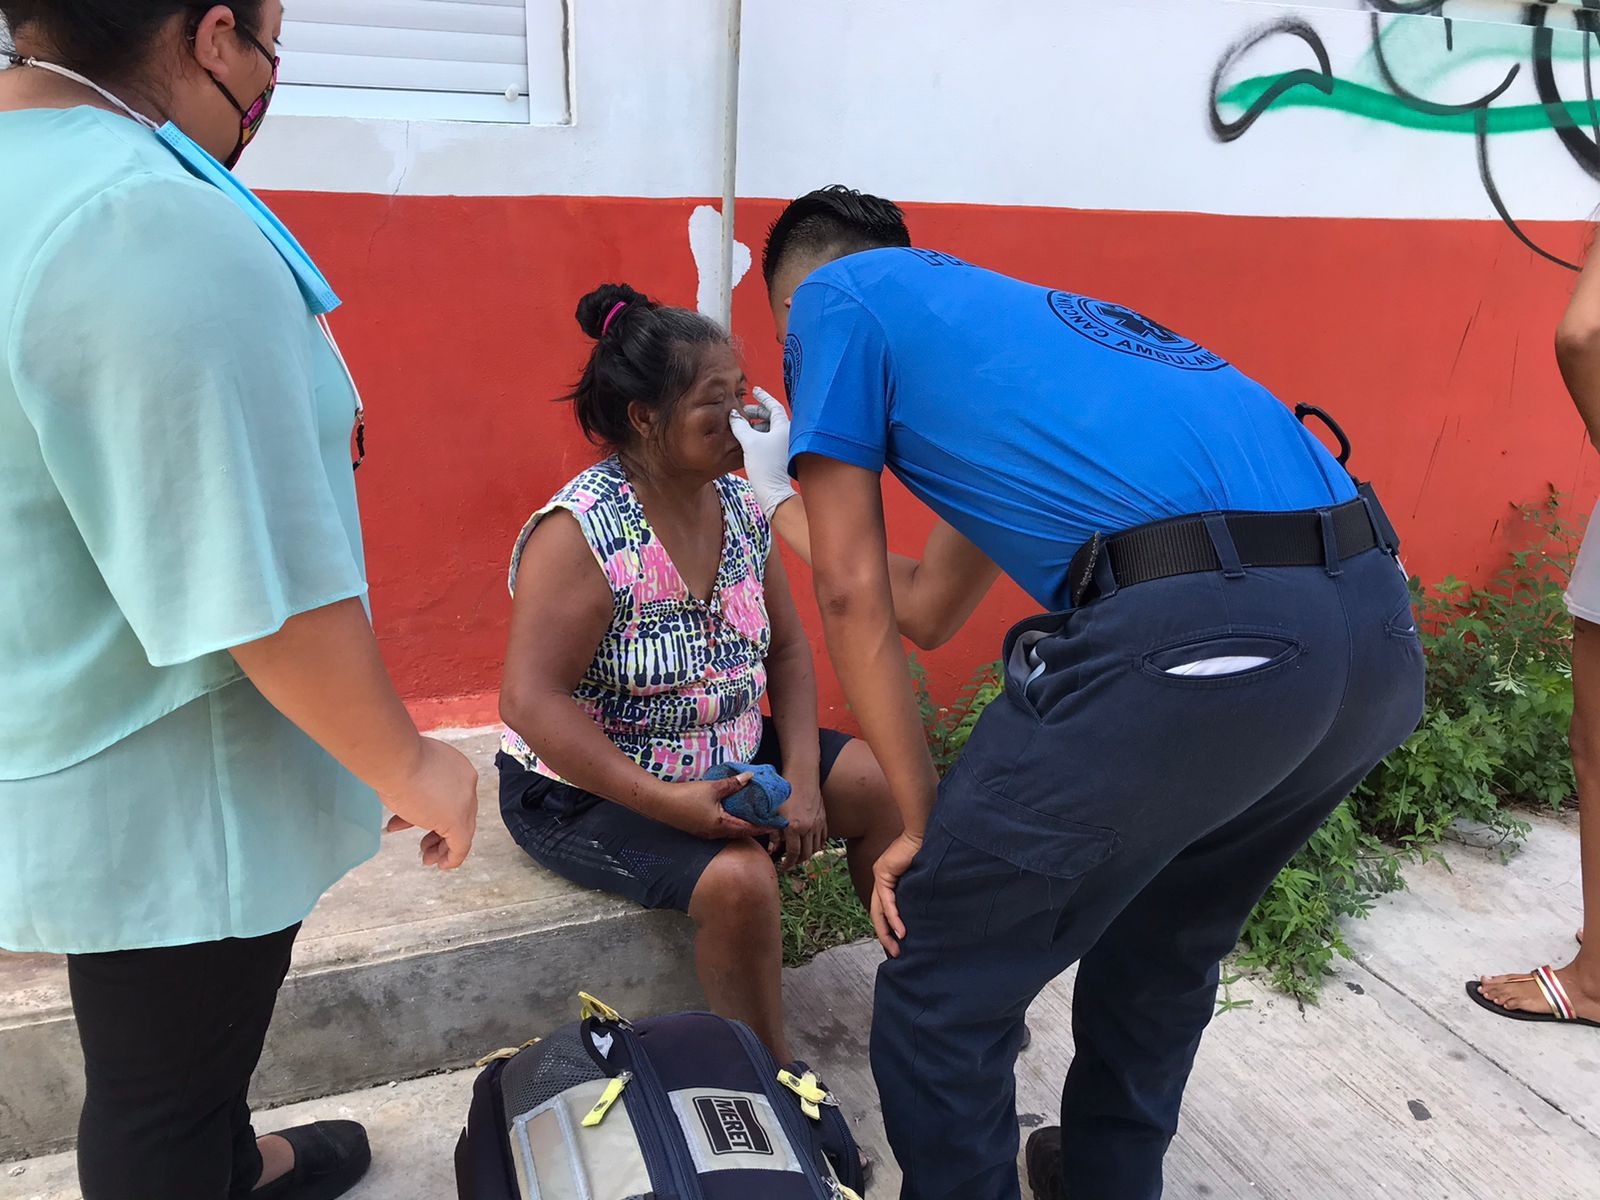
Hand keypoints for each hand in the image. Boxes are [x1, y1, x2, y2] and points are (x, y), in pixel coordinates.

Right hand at [382, 737, 478, 868]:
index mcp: (458, 769)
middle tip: (426, 847)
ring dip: (442, 846)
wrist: (395, 759)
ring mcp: (464, 803)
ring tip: (427, 858)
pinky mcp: (456, 821)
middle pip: (459, 814)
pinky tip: (442, 865)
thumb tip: (408, 797)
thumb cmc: (395, 761)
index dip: (437, 814)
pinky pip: (461, 844)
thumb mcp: (411, 772)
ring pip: (461, 831)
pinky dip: (453, 857)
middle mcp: (466, 784)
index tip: (422, 824)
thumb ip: (417, 785)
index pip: (453, 796)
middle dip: (440, 834)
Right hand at [652, 773, 766, 839]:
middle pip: (740, 832)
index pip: (748, 828)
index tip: (776, 823)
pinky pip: (720, 828)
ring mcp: (706, 833)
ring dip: (742, 825)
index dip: (763, 826)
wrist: (660, 803)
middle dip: (754, 826)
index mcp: (722, 825)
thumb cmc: (687, 797)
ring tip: (753, 816)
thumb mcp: (712, 788)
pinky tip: (732, 814)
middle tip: (767, 819)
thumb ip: (733, 783)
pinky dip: (731, 822)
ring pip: (730, 831)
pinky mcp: (699, 829)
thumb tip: (750, 777)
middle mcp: (716, 833)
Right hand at [729, 387, 797, 520]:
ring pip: (769, 428)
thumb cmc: (765, 466)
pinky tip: (746, 438)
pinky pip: (768, 439)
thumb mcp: (749, 442)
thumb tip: (733, 416)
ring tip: (742, 425)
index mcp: (784, 427)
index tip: (755, 391)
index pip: (774, 406)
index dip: (764, 397)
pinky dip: (757, 435)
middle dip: (757, 412)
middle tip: (742, 411)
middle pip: (772, 416)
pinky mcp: (778, 456)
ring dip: (756, 424)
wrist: (773, 492)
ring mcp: (783, 446)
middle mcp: (786, 435)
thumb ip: (740, 426)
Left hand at [775, 781, 825, 869]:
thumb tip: (773, 850)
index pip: (793, 854)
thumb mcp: (773, 812)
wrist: (801, 774)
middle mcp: (808, 828)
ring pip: (816, 848)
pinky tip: (810, 843)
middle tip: (790, 862)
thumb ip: (773, 833)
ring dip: (807, 854)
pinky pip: (823, 838)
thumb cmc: (784, 791)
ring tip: (799, 854)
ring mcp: (818, 823)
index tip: (782, 867)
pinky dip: (817, 844)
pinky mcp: (824, 818)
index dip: (787, 864)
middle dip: (797, 861)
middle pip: (806, 854)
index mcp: (794, 827)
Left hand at [870, 831, 924, 957]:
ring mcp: (880, 876)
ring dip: (888, 931)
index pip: (884, 910)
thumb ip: (916, 892)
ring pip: (879, 911)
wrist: (922, 832)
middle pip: (878, 914)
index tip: (899, 944)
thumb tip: (925, 911)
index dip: (889, 928)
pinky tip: (901, 931)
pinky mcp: (883, 874)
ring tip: (897, 947)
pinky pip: (887, 902)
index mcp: (888, 880)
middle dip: (885, 936)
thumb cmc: (926, 851)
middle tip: (895, 953)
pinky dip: (894, 918)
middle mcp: (881, 879)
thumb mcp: (919, 878)